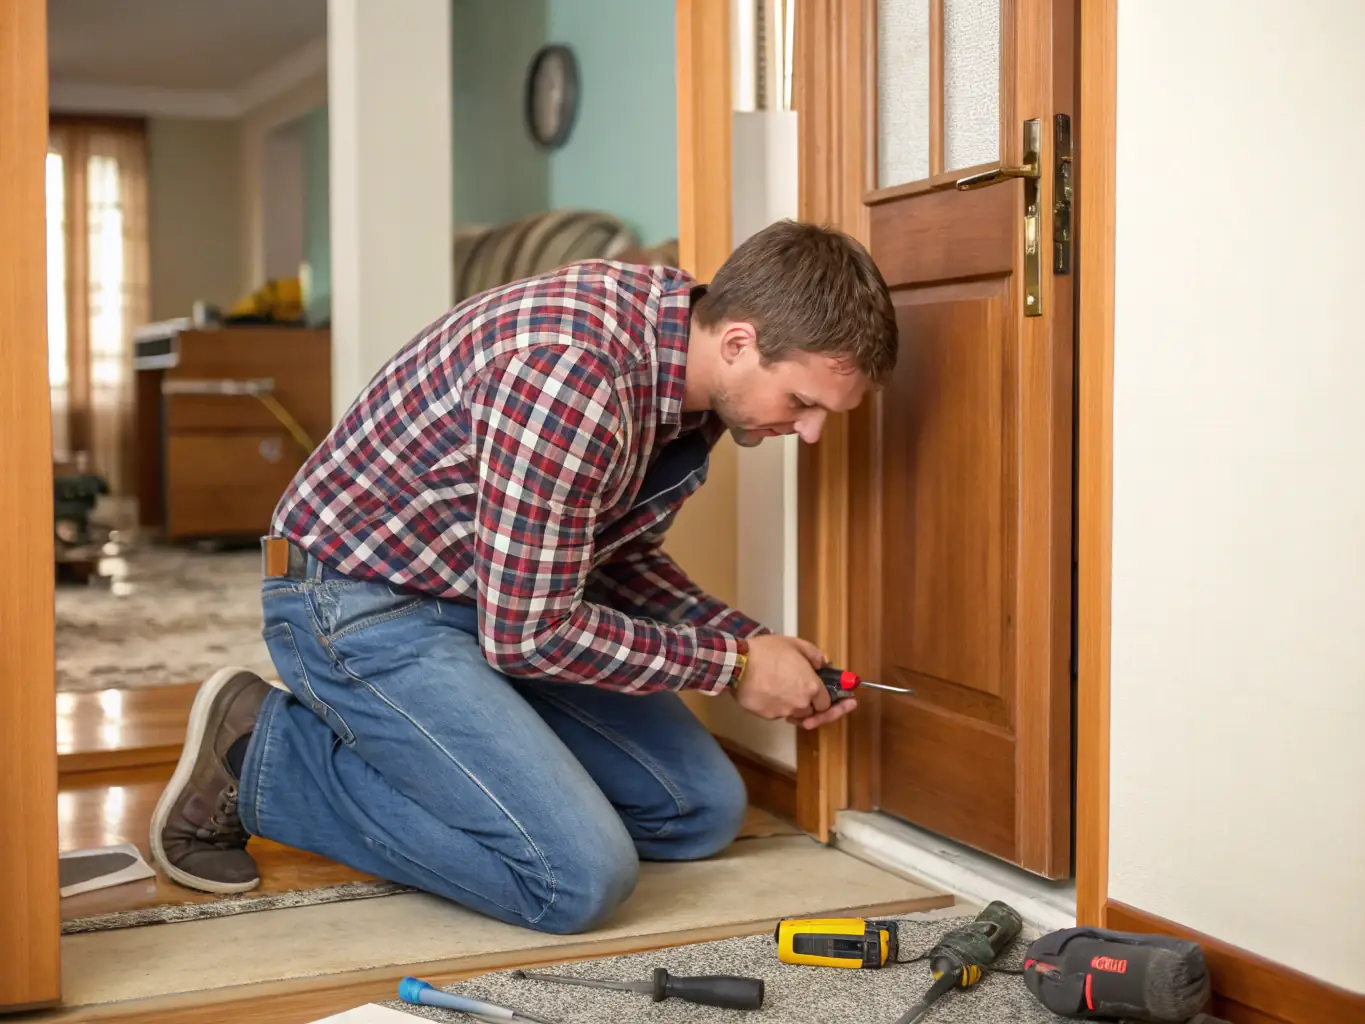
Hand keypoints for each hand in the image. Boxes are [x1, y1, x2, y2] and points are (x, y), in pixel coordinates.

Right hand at [733, 635, 856, 730]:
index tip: (837, 701)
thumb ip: (815, 655)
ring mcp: (783, 711)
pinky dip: (779, 705)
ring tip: (793, 695)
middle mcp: (800, 703)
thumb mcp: (795, 644)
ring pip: (795, 714)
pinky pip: (778, 713)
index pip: (827, 702)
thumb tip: (825, 663)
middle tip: (826, 710)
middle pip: (813, 712)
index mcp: (811, 687)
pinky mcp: (767, 716)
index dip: (831, 700)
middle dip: (817, 709)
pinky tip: (774, 692)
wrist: (738, 664)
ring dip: (797, 707)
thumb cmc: (767, 652)